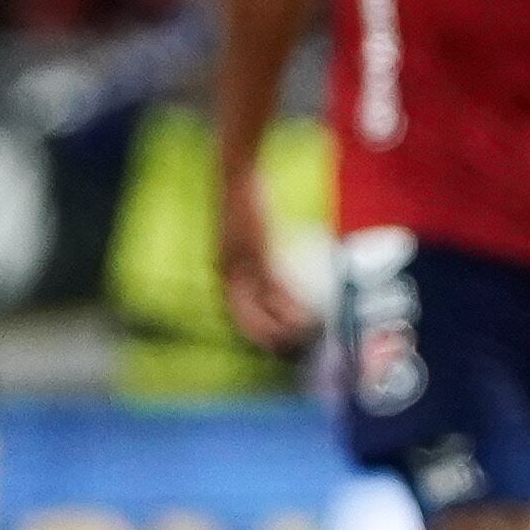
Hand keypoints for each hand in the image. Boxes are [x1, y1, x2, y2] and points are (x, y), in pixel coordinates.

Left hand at [215, 171, 312, 353]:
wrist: (235, 176)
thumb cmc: (243, 201)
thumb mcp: (249, 236)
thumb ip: (257, 257)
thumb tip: (275, 274)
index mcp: (222, 272)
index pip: (235, 315)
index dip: (256, 334)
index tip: (277, 346)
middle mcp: (227, 274)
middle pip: (245, 321)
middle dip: (269, 341)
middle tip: (293, 353)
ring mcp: (241, 265)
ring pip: (262, 309)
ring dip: (284, 329)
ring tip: (307, 340)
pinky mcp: (256, 254)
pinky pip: (275, 288)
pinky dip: (291, 306)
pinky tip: (307, 316)